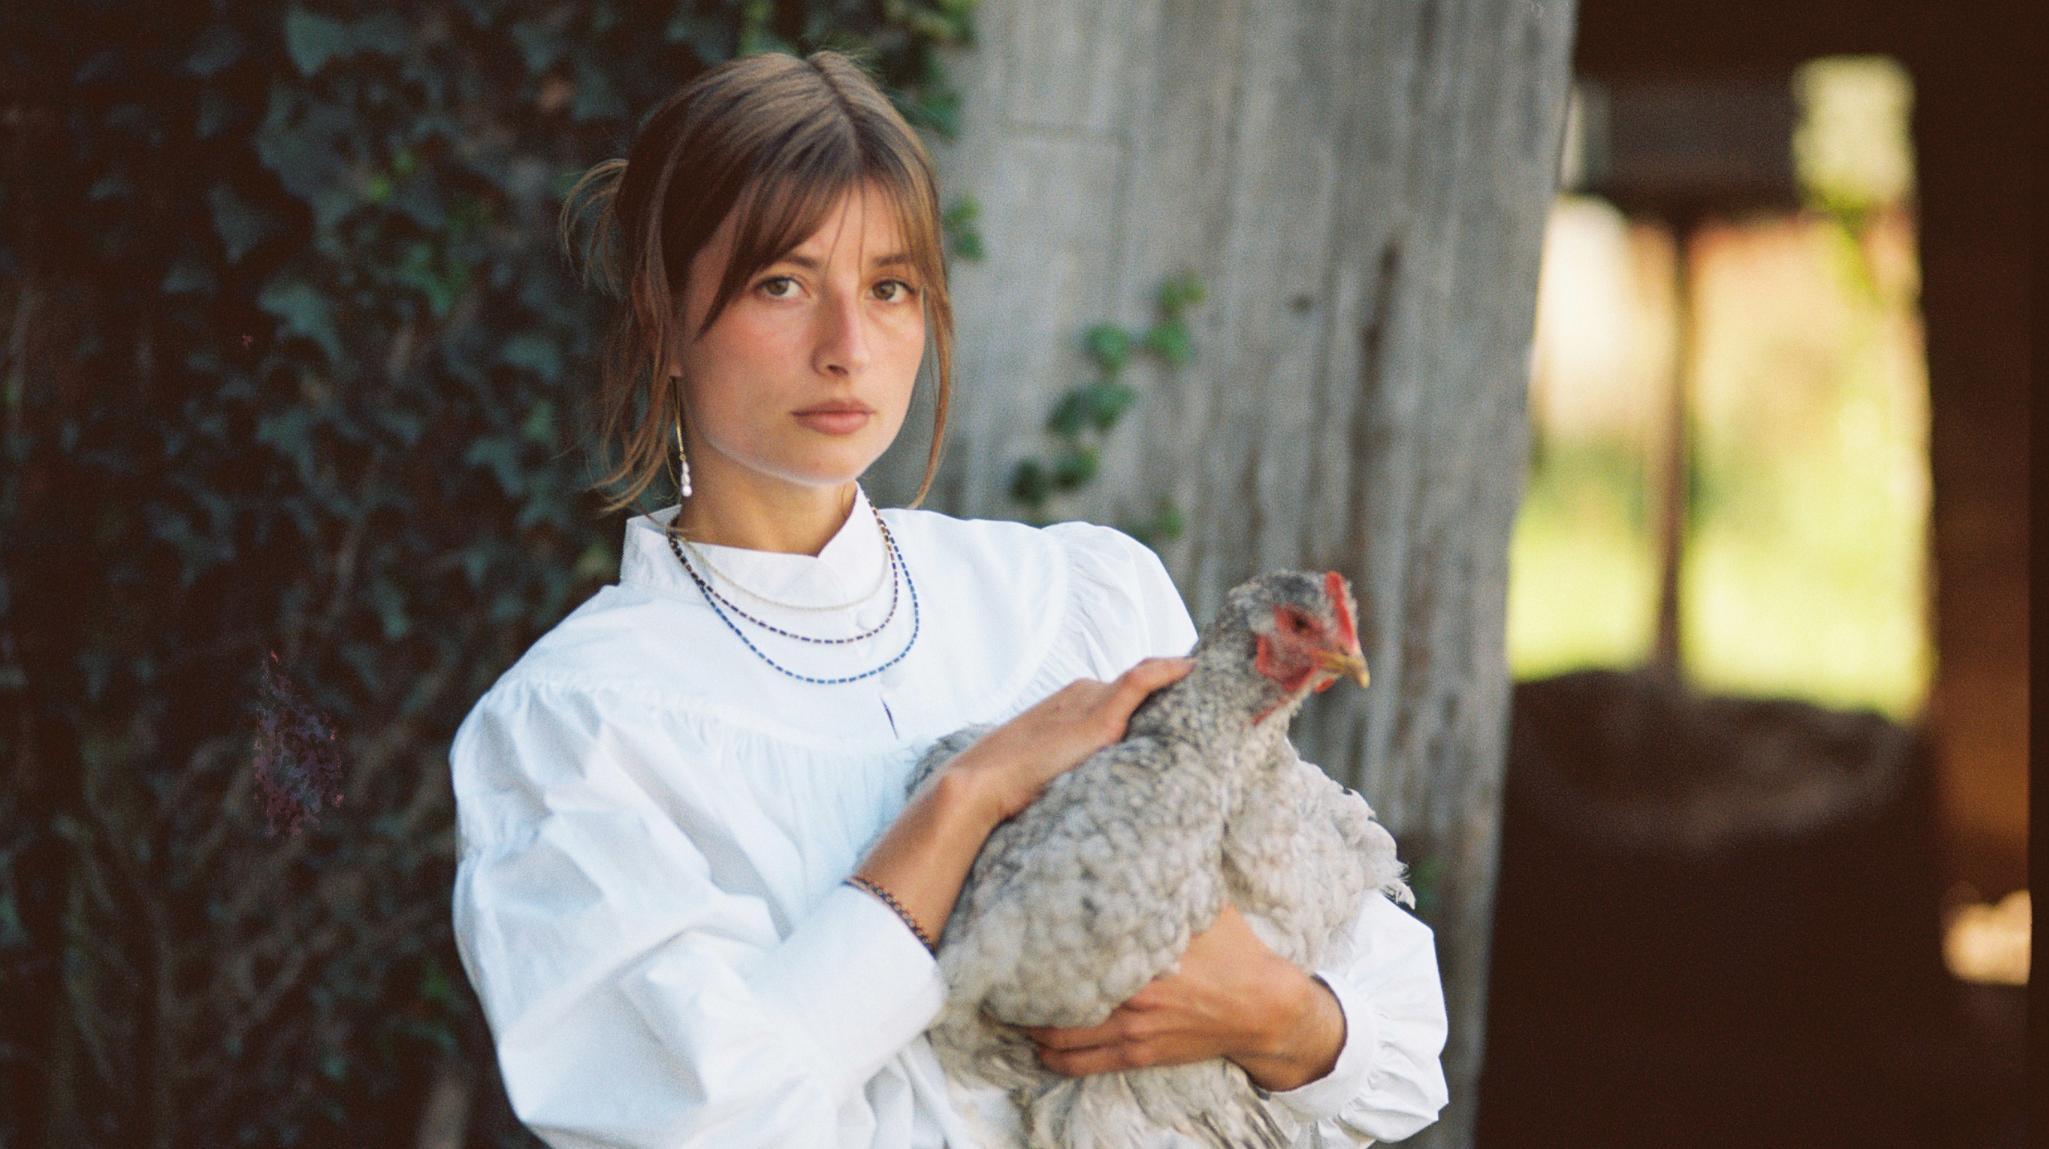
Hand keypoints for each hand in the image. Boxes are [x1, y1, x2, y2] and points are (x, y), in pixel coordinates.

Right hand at [946, 656, 1195, 824]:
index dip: (1156, 692)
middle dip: (1171, 690)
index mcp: (1073, 701)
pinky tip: (1191, 668)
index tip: (1185, 697)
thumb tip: (1098, 784)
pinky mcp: (1099, 716)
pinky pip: (1140, 681)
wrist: (984, 782)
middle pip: (1139, 689)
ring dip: (1176, 682)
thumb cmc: (1011, 784)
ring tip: (1211, 682)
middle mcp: (1084, 693)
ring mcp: (1092, 702)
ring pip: (1145, 684)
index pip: (1125, 692)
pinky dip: (1166, 670)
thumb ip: (1080, 763)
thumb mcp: (1053, 767)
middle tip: (1211, 694)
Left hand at [1017, 904, 1340, 1089]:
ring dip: (1028, 1026)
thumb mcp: (1204, 903)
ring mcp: (1131, 1033)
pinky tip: (1036, 1043)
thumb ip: (1166, 877)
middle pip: (1054, 999)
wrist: (1264, 1008)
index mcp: (1143, 956)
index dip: (1037, 945)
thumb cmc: (1235, 949)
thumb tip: (1139, 831)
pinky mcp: (1137, 1055)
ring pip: (1059, 1038)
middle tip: (997, 969)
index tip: (1013, 930)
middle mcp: (1131, 999)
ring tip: (1007, 1006)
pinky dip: (1052, 1057)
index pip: (1072, 953)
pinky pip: (1080, 1065)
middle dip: (1020, 988)